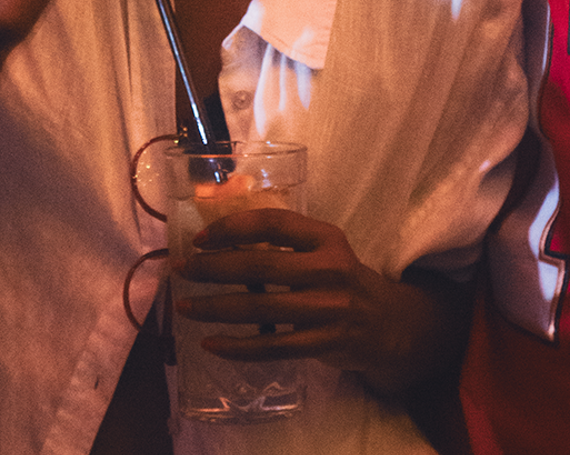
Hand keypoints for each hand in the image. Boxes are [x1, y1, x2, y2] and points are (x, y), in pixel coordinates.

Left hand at [174, 208, 469, 397]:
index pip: (273, 222)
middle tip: (181, 270)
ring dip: (217, 307)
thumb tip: (221, 237)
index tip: (201, 237)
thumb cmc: (342, 279)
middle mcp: (329, 268)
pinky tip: (213, 343)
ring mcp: (328, 308)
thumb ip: (285, 242)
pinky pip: (273, 347)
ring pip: (261, 307)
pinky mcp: (324, 342)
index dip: (233, 227)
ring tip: (186, 307)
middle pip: (261, 264)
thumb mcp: (324, 249)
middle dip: (214, 267)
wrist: (388, 323)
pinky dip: (238, 347)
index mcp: (326, 237)